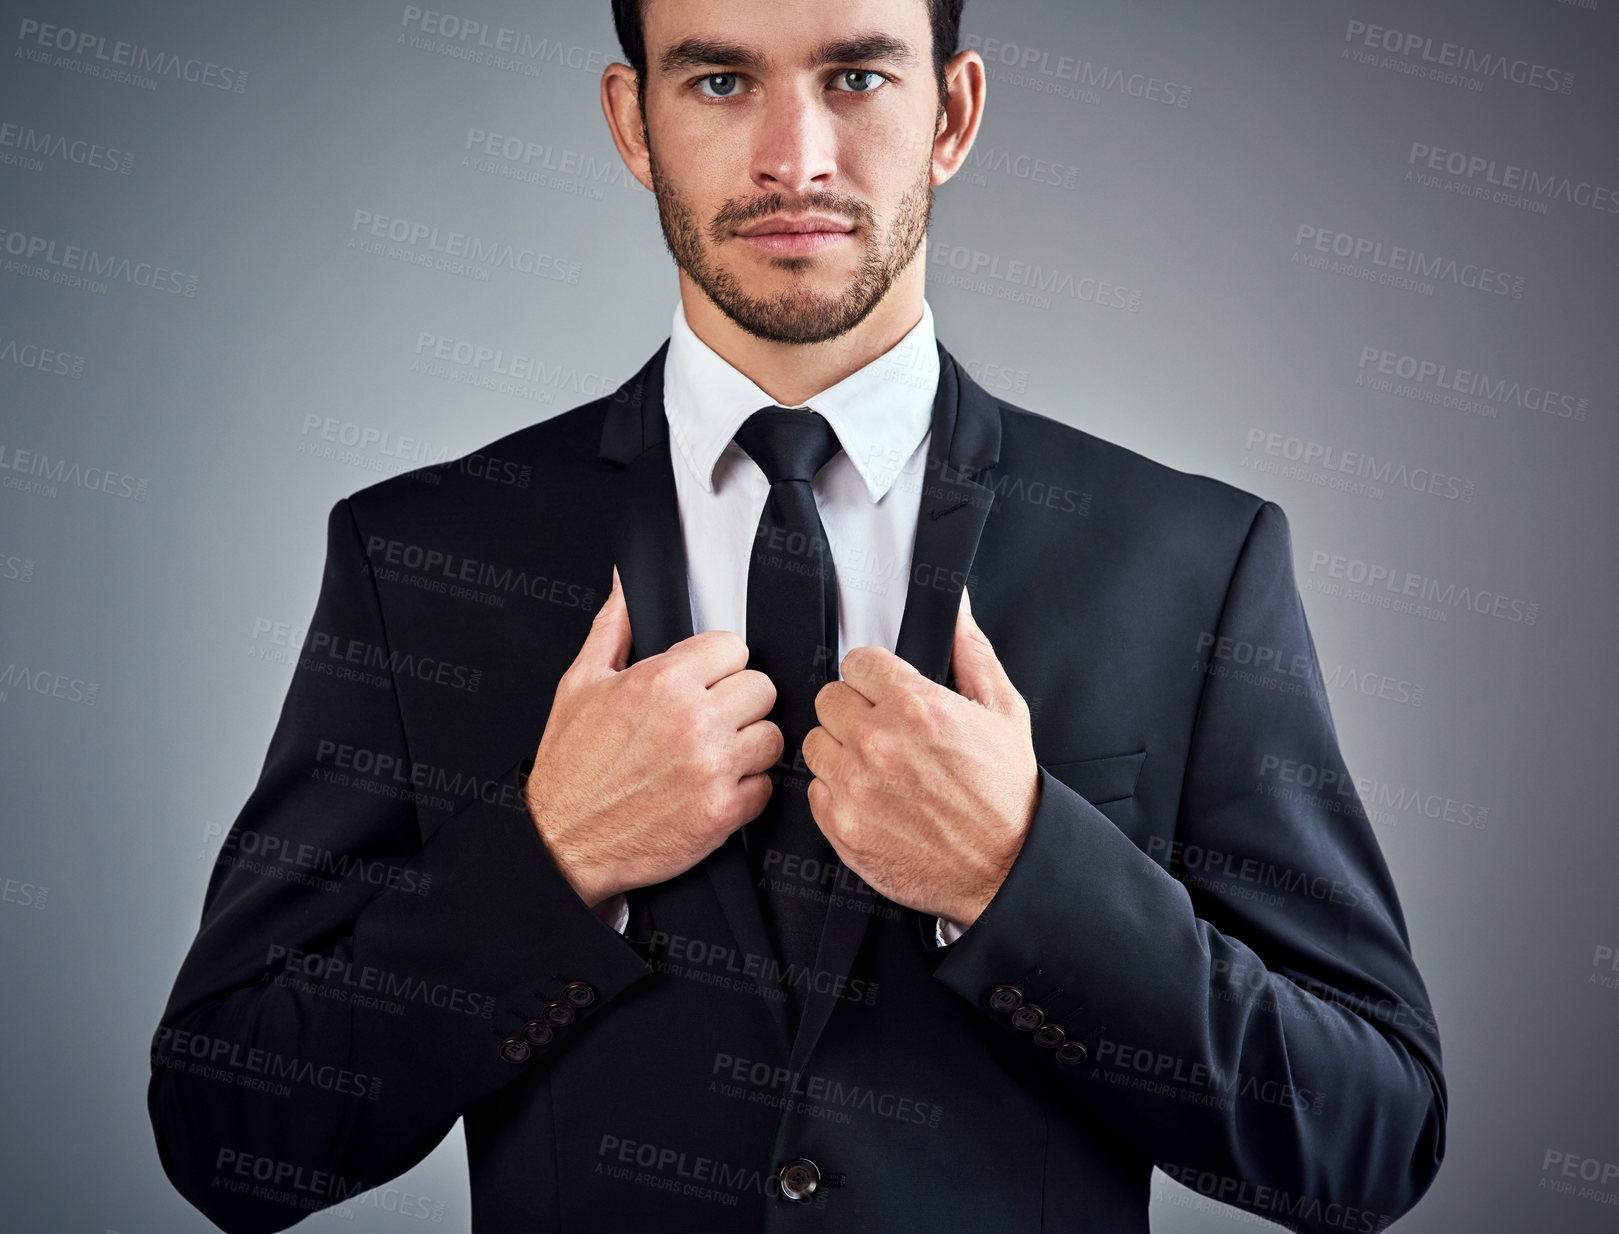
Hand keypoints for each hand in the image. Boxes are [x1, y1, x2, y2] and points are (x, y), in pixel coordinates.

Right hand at [524, 565, 782, 908]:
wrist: (563, 841)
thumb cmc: (571, 768)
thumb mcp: (580, 683)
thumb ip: (614, 627)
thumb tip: (624, 586)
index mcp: (661, 683)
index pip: (733, 647)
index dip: (717, 664)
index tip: (704, 681)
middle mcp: (693, 722)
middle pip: (761, 687)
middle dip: (737, 701)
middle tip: (709, 718)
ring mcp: (713, 768)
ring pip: (772, 736)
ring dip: (748, 745)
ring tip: (713, 753)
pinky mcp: (723, 813)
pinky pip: (766, 787)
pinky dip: (745, 790)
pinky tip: (711, 787)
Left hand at [802, 586, 1038, 928]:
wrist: (1007, 868)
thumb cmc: (1007, 796)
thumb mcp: (1004, 711)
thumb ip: (971, 652)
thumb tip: (958, 610)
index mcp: (915, 706)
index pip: (857, 663)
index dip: (874, 678)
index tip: (885, 694)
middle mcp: (878, 742)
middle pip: (829, 699)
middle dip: (854, 711)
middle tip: (884, 734)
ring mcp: (855, 786)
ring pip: (815, 743)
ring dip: (840, 751)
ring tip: (878, 769)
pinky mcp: (841, 826)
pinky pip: (815, 791)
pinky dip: (837, 795)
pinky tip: (872, 800)